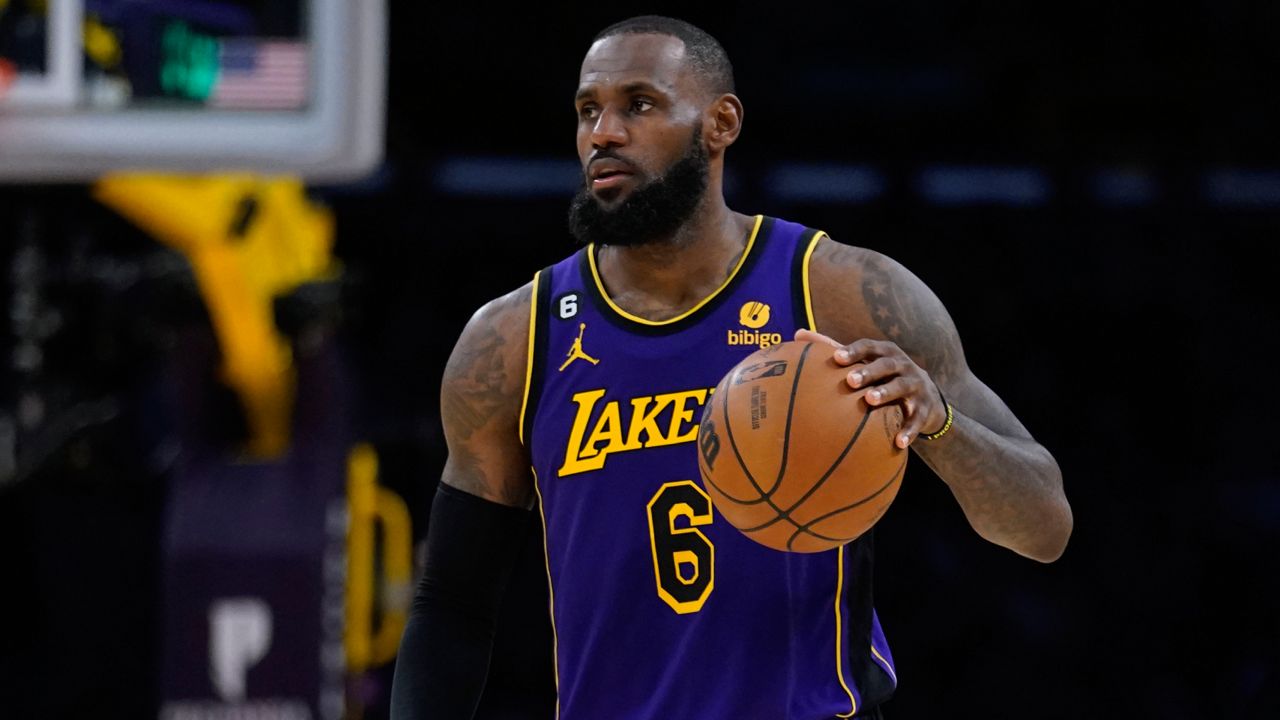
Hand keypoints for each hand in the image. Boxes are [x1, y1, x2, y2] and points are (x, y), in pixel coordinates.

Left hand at [795, 329, 947, 448]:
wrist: (925, 395)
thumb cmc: (882, 376)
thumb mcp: (864, 361)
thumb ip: (833, 348)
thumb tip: (798, 334)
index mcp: (884, 352)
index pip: (869, 347)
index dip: (854, 351)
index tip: (837, 357)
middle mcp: (902, 365)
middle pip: (886, 365)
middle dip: (869, 371)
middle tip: (850, 380)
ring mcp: (915, 385)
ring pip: (901, 387)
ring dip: (886, 393)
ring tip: (870, 401)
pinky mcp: (925, 408)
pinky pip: (917, 419)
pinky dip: (909, 430)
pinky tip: (898, 442)